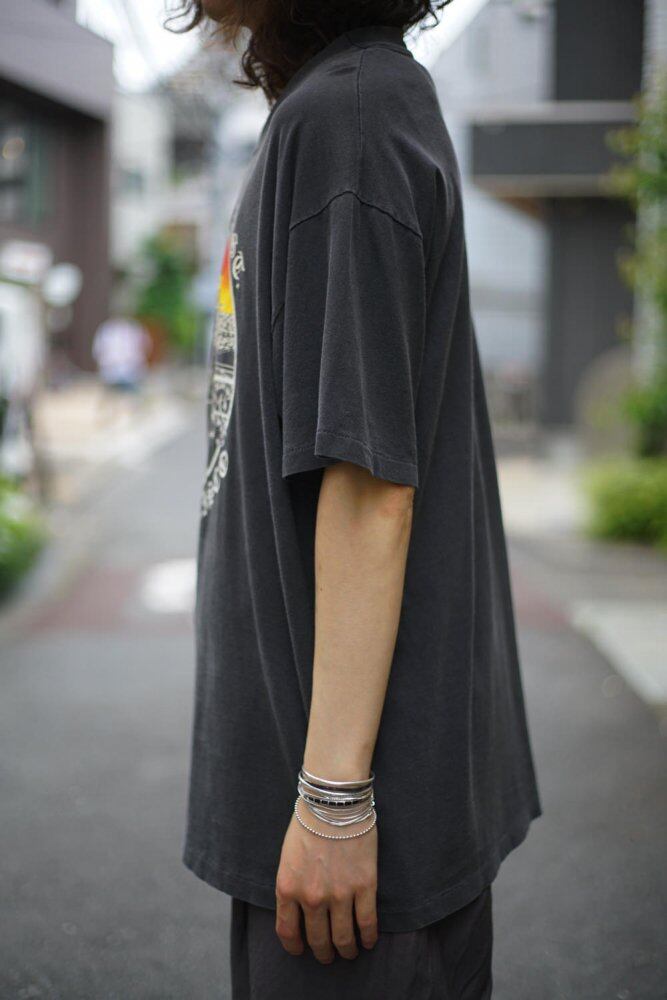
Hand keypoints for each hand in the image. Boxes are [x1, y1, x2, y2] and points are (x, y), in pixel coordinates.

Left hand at [275, 808, 378, 962]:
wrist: (333, 801)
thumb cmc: (309, 822)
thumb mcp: (288, 857)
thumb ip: (291, 884)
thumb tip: (298, 909)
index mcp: (287, 888)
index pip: (287, 932)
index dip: (295, 947)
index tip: (301, 950)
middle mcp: (311, 897)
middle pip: (317, 940)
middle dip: (323, 953)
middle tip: (328, 955)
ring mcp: (339, 894)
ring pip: (343, 938)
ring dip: (346, 950)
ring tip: (349, 951)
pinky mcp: (364, 887)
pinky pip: (366, 923)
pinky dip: (368, 937)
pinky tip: (368, 941)